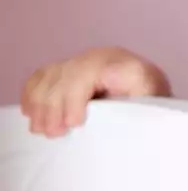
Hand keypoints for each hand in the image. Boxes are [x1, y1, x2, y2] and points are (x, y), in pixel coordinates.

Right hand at [20, 47, 171, 136]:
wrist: (148, 97)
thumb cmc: (149, 107)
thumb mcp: (153, 106)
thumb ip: (139, 100)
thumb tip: (116, 94)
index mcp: (125, 66)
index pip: (91, 73)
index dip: (76, 98)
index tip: (74, 123)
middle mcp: (101, 57)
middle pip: (66, 75)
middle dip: (55, 106)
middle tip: (55, 133)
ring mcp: (82, 61)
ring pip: (49, 76)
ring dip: (40, 104)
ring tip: (42, 129)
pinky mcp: (68, 68)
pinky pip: (41, 76)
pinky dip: (32, 94)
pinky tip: (31, 113)